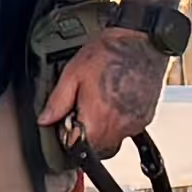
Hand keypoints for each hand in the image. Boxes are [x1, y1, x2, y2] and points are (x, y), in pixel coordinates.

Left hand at [42, 26, 168, 156]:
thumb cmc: (110, 54)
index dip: (67, 136)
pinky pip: (127, 131)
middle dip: (85, 135)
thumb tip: (45, 119)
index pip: (76, 147)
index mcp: (98, 118)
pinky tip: (114, 101)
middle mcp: (119, 126)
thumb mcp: (73, 73)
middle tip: (82, 111)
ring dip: (102, 130)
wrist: (142, 42)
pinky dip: (117, 122)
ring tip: (99, 103)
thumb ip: (58, 101)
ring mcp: (135, 124)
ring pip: (112, 142)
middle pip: (96, 149)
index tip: (67, 122)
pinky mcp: (146, 118)